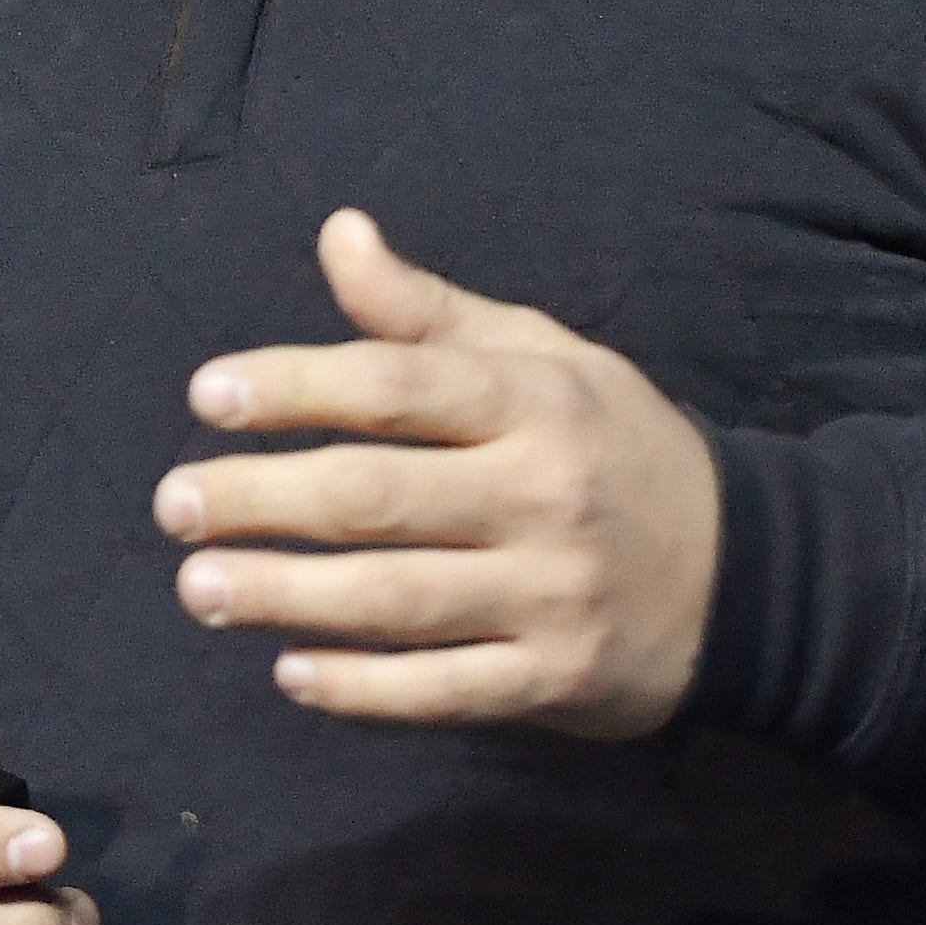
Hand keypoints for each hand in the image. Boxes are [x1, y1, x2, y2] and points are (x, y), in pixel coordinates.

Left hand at [153, 209, 720, 735]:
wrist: (751, 573)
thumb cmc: (614, 446)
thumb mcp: (543, 355)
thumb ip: (427, 313)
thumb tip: (338, 235)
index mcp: (535, 400)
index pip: (396, 387)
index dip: (294, 387)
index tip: (207, 396)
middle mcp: (542, 493)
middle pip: (378, 497)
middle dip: (261, 501)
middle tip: (174, 506)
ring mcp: (551, 594)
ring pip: (396, 599)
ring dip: (286, 596)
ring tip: (201, 589)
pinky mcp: (556, 680)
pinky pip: (441, 689)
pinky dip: (361, 688)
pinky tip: (292, 672)